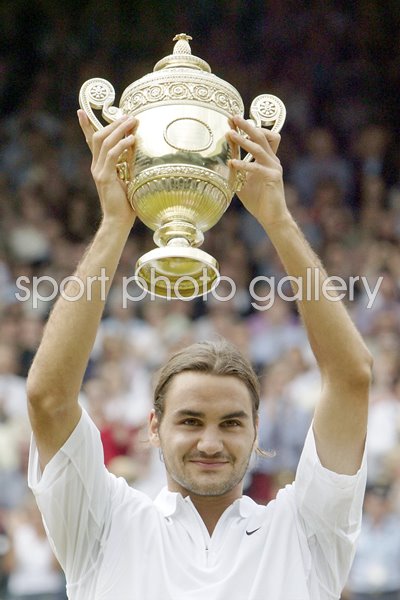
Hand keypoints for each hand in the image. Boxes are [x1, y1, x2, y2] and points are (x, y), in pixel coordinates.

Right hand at [77, 110, 137, 228]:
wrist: (118, 221)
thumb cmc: (126, 202)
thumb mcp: (127, 177)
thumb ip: (128, 163)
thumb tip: (137, 147)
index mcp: (99, 166)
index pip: (91, 142)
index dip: (86, 126)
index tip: (81, 111)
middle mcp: (96, 166)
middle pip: (98, 137)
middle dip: (113, 123)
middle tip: (129, 115)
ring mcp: (99, 171)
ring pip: (104, 142)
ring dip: (118, 130)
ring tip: (132, 122)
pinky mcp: (105, 178)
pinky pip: (112, 156)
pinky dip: (122, 145)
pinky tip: (132, 139)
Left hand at [227, 115, 289, 228]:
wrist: (271, 217)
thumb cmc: (257, 199)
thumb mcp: (242, 180)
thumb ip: (236, 168)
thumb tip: (225, 156)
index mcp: (266, 158)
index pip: (259, 136)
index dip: (247, 127)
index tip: (232, 120)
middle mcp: (272, 160)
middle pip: (261, 136)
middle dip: (247, 125)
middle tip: (234, 117)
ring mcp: (274, 167)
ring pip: (259, 148)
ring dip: (243, 140)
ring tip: (230, 134)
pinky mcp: (273, 177)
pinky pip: (257, 168)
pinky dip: (244, 164)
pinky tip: (232, 163)